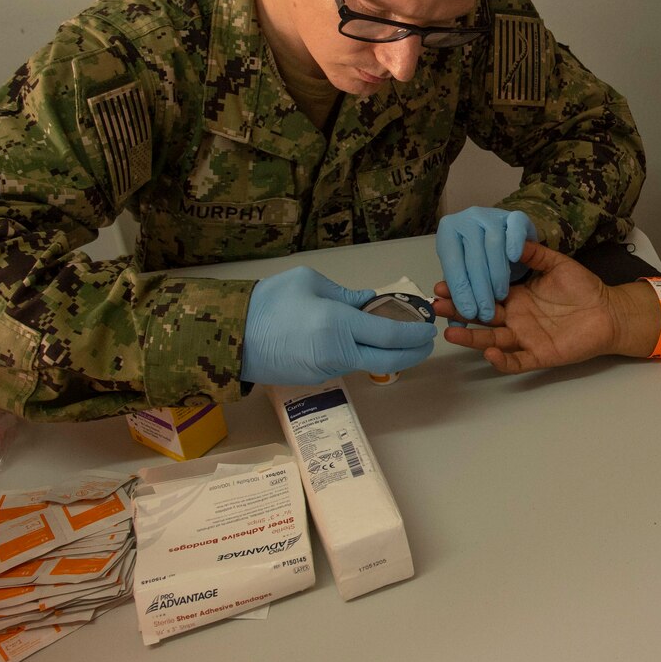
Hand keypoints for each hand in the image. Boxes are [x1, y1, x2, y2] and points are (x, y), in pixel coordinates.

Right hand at [240, 266, 436, 384]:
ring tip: (398, 337)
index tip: (428, 329)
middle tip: (425, 343)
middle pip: (389, 360)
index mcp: (339, 324)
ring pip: (369, 364)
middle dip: (413, 353)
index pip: (391, 335)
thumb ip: (346, 294)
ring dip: (388, 354)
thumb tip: (371, 302)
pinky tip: (365, 343)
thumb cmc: (269, 302)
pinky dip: (363, 355)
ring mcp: (327, 370)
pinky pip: (348, 365)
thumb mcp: (310, 282)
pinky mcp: (316, 378)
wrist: (231, 335)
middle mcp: (338, 352)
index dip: (415, 334)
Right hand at [434, 241, 619, 373]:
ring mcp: (526, 338)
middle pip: (481, 318)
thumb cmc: (584, 287)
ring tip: (450, 333)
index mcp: (517, 297)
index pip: (485, 293)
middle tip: (436, 307)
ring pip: (492, 340)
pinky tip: (489, 353)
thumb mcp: (557, 264)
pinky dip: (502, 360)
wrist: (609, 311)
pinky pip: (517, 361)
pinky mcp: (540, 355)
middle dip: (459, 312)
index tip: (443, 283)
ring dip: (472, 338)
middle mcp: (516, 319)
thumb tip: (512, 239)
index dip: (466, 289)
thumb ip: (535, 254)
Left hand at [435, 207, 540, 322]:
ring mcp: (492, 214)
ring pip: (493, 244)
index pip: (452, 264)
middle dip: (478, 289)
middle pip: (472, 257)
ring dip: (496, 274)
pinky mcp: (515, 214)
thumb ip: (463, 298)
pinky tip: (514, 258)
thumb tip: (454, 327)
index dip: (459, 290)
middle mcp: (467, 218)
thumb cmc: (482, 261)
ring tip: (499, 296)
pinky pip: (516, 226)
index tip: (468, 312)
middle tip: (485, 313)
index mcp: (449, 232)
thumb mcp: (468, 277)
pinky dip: (515, 241)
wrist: (506, 237)